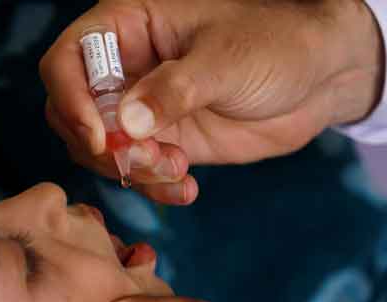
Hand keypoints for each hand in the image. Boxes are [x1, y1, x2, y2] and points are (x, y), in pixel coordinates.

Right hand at [41, 0, 383, 202]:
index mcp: (126, 28)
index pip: (66, 62)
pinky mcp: (163, 141)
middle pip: (72, 114)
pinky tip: (187, 189)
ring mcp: (140, 108)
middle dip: (104, 147)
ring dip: (132, 171)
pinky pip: (137, 172)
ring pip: (101, 151)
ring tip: (176, 170)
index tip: (99, 139)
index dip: (70, 100)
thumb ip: (174, 89)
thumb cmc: (275, 43)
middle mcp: (124, 69)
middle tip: (148, 159)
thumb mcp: (226, 59)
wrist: (320, 77)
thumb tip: (125, 124)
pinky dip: (154, 188)